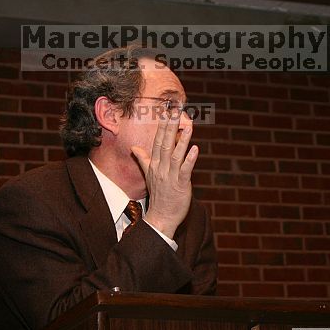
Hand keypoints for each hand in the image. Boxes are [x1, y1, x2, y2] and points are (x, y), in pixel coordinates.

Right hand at [131, 110, 198, 238]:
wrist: (161, 216)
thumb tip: (134, 147)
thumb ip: (143, 159)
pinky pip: (185, 170)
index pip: (158, 141)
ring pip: (176, 155)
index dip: (162, 127)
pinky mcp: (181, 185)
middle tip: (175, 112)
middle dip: (170, 128)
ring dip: (182, 140)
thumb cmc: (158, 195)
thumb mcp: (148, 175)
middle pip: (165, 144)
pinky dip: (190, 159)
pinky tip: (195, 149)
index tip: (166, 112)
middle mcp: (161, 168)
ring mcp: (171, 176)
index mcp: (154, 164)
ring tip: (188, 126)